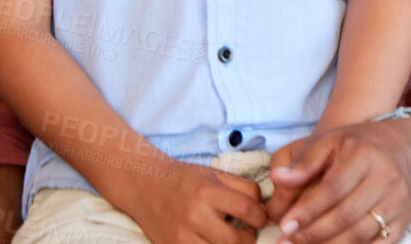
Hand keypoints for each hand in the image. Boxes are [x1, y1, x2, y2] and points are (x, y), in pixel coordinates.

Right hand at [121, 161, 265, 243]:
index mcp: (206, 191)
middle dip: (249, 239)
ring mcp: (180, 235)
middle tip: (249, 233)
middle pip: (234, 239)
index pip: (246, 209)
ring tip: (233, 238)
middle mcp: (193, 215)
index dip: (260, 217)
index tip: (261, 219)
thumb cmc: (185, 179)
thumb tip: (265, 207)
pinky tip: (215, 242)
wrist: (145, 185)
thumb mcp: (215, 175)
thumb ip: (243, 188)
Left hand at [269, 118, 410, 243]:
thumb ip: (304, 161)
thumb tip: (278, 178)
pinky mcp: (403, 220)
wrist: (404, 148)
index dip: (308, 210)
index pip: (333, 188)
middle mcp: (386, 178)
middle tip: (286, 242)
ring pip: (361, 234)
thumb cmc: (358, 145)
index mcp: (365, 155)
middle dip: (313, 233)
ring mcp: (397, 201)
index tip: (285, 226)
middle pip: (346, 215)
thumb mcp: (331, 141)